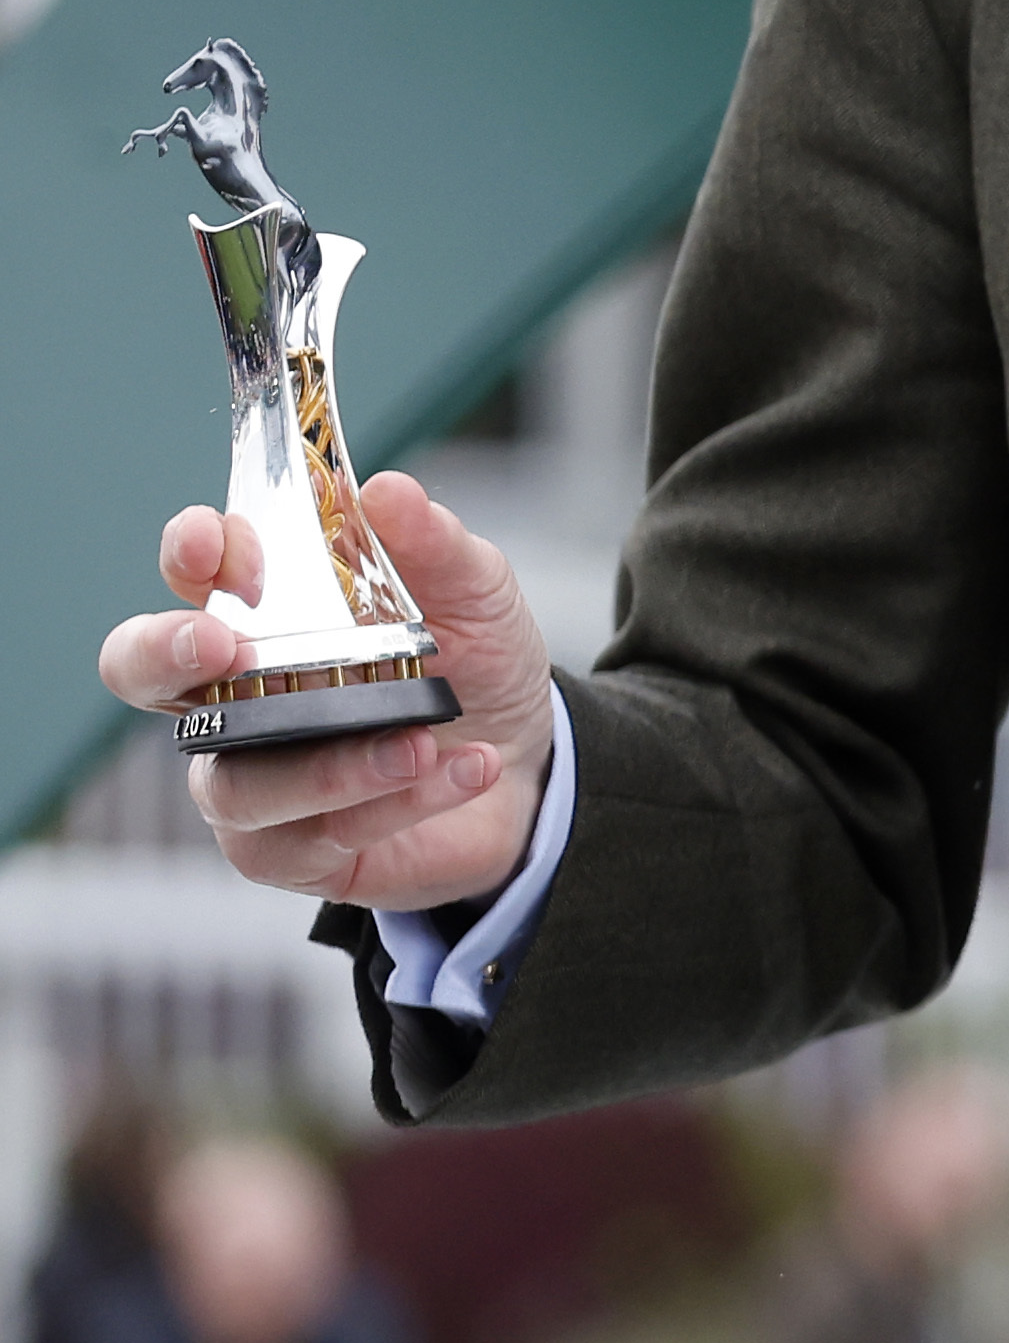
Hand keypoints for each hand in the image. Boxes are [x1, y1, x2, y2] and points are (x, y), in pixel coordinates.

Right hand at [99, 473, 561, 914]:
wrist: (532, 767)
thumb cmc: (475, 668)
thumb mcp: (476, 595)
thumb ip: (434, 545)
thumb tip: (388, 491)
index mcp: (265, 616)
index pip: (194, 573)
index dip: (190, 552)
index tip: (213, 541)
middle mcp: (235, 697)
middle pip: (141, 671)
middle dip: (165, 651)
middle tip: (226, 645)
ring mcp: (251, 778)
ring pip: (239, 781)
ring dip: (332, 762)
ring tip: (418, 740)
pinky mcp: (290, 851)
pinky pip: (315, 835)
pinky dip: (394, 802)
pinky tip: (461, 771)